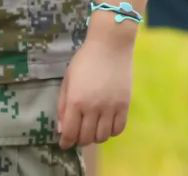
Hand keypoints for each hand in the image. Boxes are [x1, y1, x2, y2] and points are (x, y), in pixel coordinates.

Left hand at [57, 23, 135, 148]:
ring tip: (93, 128)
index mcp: (76, 101)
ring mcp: (111, 106)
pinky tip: (107, 123)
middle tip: (79, 134)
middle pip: (86, 138)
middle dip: (79, 140)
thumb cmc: (85, 59)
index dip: (66, 143)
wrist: (111, 44)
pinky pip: (119, 128)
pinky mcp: (125, 104)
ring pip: (103, 136)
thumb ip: (63, 105)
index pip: (70, 134)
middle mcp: (93, 107)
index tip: (65, 143)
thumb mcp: (68, 80)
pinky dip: (111, 131)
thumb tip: (62, 129)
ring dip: (96, 136)